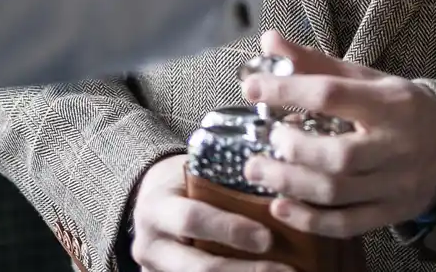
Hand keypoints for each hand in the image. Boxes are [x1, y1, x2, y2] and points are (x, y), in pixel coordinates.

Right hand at [129, 154, 293, 271]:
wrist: (150, 201)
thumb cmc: (182, 183)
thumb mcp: (193, 173)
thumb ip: (224, 182)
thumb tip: (279, 187)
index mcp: (157, 207)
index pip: (192, 220)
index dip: (230, 230)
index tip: (267, 236)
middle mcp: (150, 244)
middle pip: (198, 267)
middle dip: (245, 271)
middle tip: (286, 270)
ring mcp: (155, 269)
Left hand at [238, 31, 435, 238]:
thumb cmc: (400, 108)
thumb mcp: (367, 79)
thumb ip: (317, 64)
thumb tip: (270, 41)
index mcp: (389, 104)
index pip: (333, 95)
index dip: (289, 90)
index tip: (253, 87)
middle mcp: (395, 146)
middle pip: (339, 155)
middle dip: (293, 149)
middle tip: (267, 141)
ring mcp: (394, 184)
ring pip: (338, 193)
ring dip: (290, 183)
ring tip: (258, 170)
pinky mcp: (390, 213)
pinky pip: (346, 224)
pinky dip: (309, 220)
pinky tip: (281, 206)